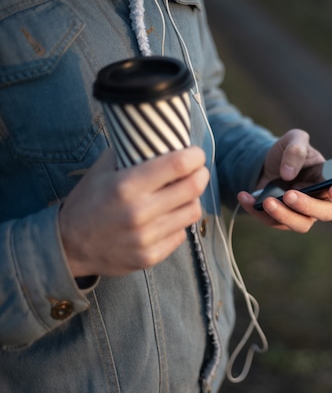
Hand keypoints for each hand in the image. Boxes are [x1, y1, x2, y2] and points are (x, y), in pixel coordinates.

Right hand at [59, 147, 208, 276]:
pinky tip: (167, 217)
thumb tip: (159, 137)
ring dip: (192, 200)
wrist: (69, 246)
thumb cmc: (88, 202)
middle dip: (201, 175)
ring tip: (183, 195)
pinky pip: (181, 234)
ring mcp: (146, 237)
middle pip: (193, 188)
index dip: (195, 157)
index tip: (196, 154)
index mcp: (126, 186)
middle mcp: (139, 212)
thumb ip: (129, 152)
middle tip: (198, 171)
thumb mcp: (101, 171)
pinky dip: (178, 223)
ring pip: (192, 211)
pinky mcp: (151, 256)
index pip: (177, 165)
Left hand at [237, 129, 331, 231]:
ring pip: (301, 224)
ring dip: (283, 215)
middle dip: (308, 206)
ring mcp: (303, 213)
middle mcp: (321, 199)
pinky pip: (273, 222)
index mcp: (330, 178)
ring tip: (266, 201)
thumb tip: (288, 173)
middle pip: (326, 213)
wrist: (265, 163)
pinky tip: (245, 196)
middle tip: (290, 194)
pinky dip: (257, 211)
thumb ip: (295, 149)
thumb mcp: (292, 140)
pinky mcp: (282, 220)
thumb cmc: (287, 152)